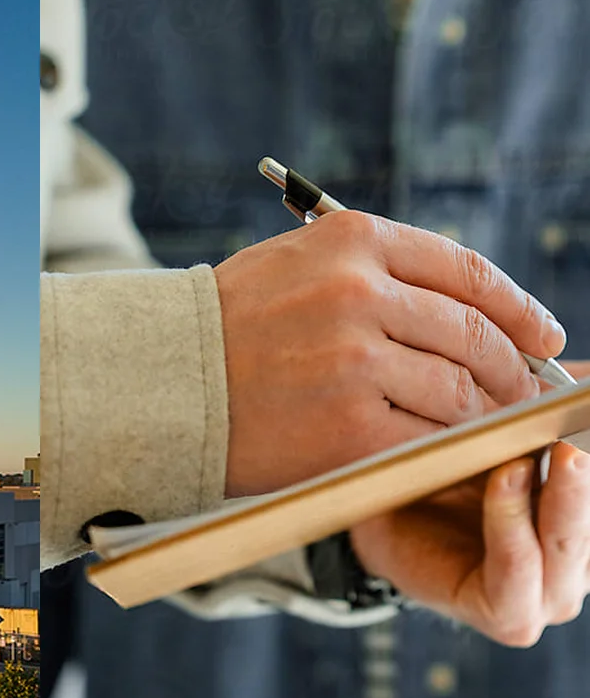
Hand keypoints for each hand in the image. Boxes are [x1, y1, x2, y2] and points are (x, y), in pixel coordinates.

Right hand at [215, 210, 566, 497]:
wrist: (155, 386)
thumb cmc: (222, 330)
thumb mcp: (291, 265)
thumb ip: (370, 270)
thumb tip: (463, 304)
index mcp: (351, 242)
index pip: (466, 270)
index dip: (517, 307)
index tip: (543, 334)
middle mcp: (359, 293)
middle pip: (473, 334)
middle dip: (512, 370)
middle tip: (526, 392)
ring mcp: (356, 362)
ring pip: (460, 390)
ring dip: (484, 414)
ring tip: (487, 428)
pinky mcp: (350, 428)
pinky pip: (430, 438)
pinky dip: (450, 449)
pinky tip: (450, 455)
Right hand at [350, 441, 589, 646]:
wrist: (416, 532)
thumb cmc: (411, 527)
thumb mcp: (420, 512)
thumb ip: (456, 488)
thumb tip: (499, 453)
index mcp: (501, 612)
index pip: (516, 568)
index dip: (511, 519)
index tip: (508, 470)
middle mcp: (549, 601)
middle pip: (568, 547)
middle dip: (568, 495)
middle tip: (565, 448)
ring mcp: (578, 575)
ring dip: (582, 483)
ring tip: (574, 435)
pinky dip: (586, 480)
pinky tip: (580, 442)